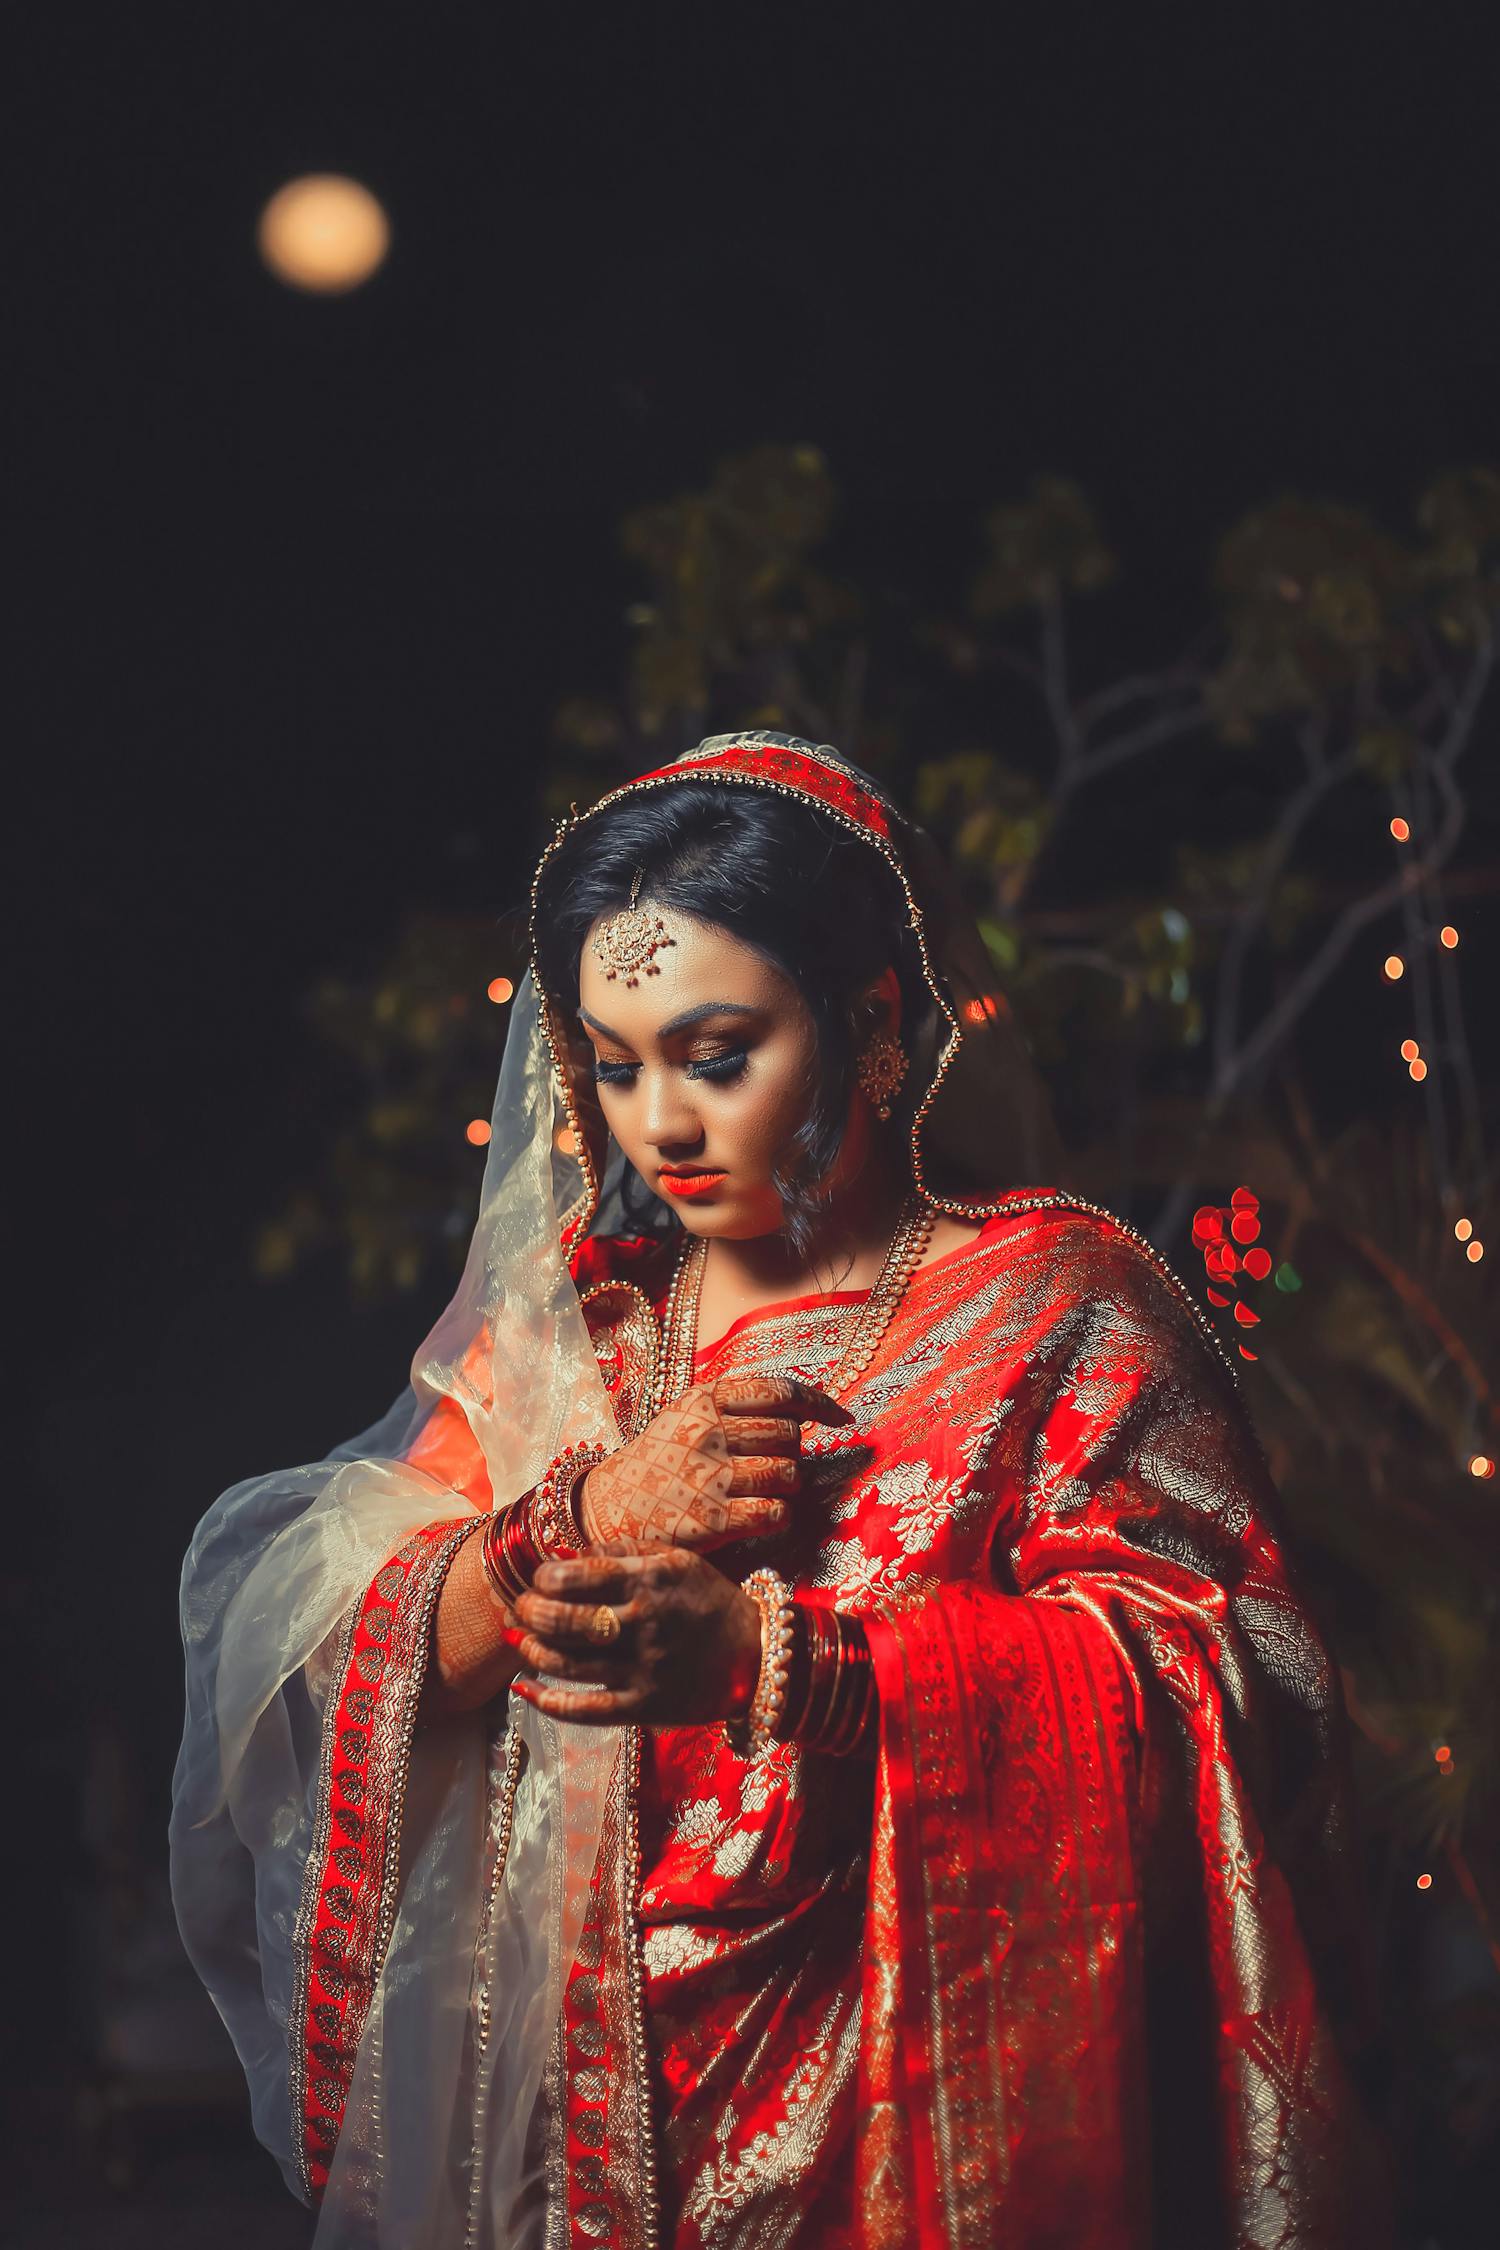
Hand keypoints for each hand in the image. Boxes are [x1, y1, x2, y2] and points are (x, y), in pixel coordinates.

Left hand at [502, 1545, 762, 1726]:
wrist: (755, 1654)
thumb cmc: (707, 1600)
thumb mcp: (676, 1562)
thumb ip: (622, 1554)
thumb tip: (566, 1553)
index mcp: (651, 1581)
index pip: (580, 1576)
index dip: (546, 1578)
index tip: (540, 1578)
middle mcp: (644, 1623)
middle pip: (565, 1620)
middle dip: (531, 1611)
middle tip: (522, 1607)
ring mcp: (643, 1668)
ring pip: (567, 1663)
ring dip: (532, 1650)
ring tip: (521, 1638)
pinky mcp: (642, 1706)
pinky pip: (584, 1709)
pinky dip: (546, 1700)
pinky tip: (524, 1688)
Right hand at [577, 1376, 850, 1552]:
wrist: (605, 1510)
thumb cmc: (659, 1460)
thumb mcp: (686, 1415)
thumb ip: (735, 1406)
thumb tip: (803, 1410)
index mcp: (703, 1399)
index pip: (778, 1391)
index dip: (818, 1404)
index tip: (840, 1419)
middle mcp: (707, 1431)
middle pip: (790, 1435)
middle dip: (792, 1451)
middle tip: (772, 1463)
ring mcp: (710, 1475)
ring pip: (789, 1473)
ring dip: (788, 1485)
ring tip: (766, 1490)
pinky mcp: (713, 1520)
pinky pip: (776, 1512)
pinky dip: (779, 1515)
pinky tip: (761, 1516)